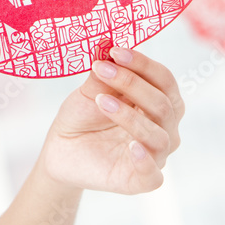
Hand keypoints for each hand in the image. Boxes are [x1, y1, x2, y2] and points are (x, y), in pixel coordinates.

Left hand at [36, 47, 184, 194]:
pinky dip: (145, 159)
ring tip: (101, 102)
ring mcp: (155, 155)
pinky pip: (153, 174)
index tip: (115, 51)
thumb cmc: (82, 116)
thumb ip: (102, 73)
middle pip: (164, 104)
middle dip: (133, 83)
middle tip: (102, 69)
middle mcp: (164, 128)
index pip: (164, 80)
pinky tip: (132, 146)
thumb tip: (107, 44)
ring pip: (158, 135)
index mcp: (158, 103)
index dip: (143, 64)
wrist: (60, 149)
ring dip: (129, 115)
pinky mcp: (141, 181)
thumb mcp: (89, 91)